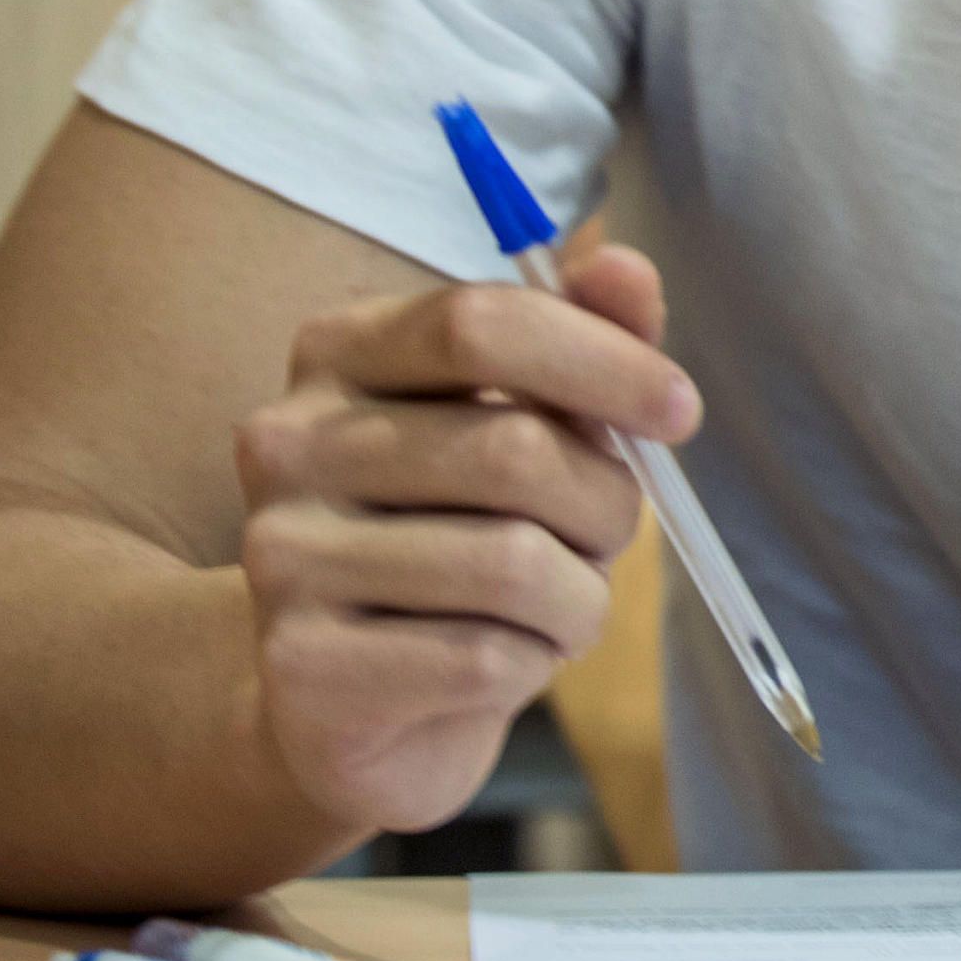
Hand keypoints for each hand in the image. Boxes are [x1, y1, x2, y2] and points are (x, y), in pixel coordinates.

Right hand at [230, 249, 690, 837]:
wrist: (350, 693)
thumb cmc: (460, 531)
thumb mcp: (530, 423)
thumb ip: (586, 341)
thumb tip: (625, 266)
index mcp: (339, 351)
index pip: (481, 322)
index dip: (604, 362)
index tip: (679, 411)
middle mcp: (286, 441)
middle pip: (512, 449)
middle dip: (605, 502)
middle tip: (605, 536)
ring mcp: (280, 553)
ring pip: (512, 564)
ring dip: (578, 595)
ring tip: (556, 605)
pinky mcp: (299, 664)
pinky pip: (483, 657)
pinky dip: (534, 661)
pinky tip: (507, 658)